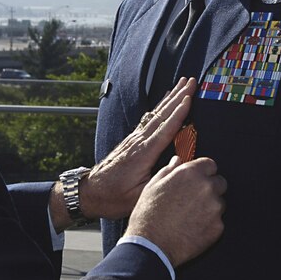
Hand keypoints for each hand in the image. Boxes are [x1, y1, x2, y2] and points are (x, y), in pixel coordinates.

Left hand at [78, 78, 195, 220]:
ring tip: (181, 84)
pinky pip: (149, 120)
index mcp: (142, 154)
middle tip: (190, 81)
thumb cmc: (113, 197)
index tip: (190, 98)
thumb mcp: (137, 196)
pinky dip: (160, 108)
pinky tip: (165, 102)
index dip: (178, 113)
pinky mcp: (132, 141)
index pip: (165, 129)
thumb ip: (159, 181)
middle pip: (161, 115)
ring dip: (170, 98)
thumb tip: (179, 166)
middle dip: (178, 97)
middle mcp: (138, 142)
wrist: (90, 193)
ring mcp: (134, 139)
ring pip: (155, 114)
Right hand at [125, 155, 226, 267]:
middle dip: (209, 188)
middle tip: (192, 200)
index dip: (203, 172)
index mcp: (190, 174)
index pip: (210, 164)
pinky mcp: (218, 227)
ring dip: (210, 207)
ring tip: (190, 216)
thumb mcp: (153, 186)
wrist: (151, 246)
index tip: (197, 179)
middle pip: (219, 182)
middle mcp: (206, 187)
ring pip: (219, 203)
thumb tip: (177, 161)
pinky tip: (192, 228)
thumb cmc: (148, 215)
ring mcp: (214, 208)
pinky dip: (209, 224)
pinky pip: (218, 221)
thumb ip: (169, 170)